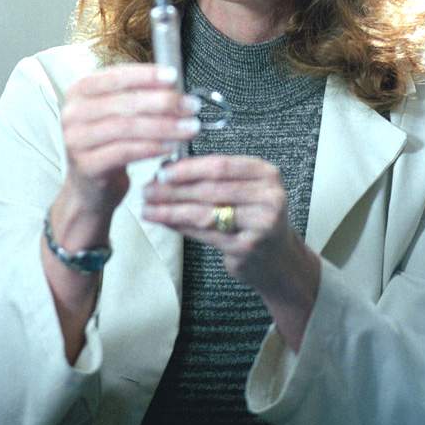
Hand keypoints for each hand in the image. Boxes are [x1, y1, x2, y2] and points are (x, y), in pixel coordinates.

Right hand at [61, 64, 200, 216]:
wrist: (90, 189)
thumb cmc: (109, 144)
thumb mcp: (118, 114)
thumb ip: (138, 96)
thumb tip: (173, 84)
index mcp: (79, 92)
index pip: (115, 76)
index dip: (146, 76)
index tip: (174, 76)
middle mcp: (73, 113)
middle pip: (124, 102)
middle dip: (163, 102)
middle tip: (191, 106)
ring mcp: (76, 140)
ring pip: (127, 127)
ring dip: (164, 126)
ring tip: (190, 127)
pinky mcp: (86, 165)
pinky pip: (125, 152)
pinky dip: (153, 148)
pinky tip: (172, 147)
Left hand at [142, 155, 319, 349]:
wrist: (277, 258)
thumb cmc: (254, 216)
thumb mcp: (245, 188)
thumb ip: (214, 177)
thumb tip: (167, 169)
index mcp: (267, 174)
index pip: (221, 166)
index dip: (189, 168)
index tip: (163, 170)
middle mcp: (269, 197)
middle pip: (211, 189)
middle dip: (174, 189)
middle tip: (147, 189)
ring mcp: (260, 224)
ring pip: (205, 213)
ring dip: (171, 209)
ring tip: (148, 207)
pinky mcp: (247, 248)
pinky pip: (205, 234)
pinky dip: (180, 226)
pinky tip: (164, 222)